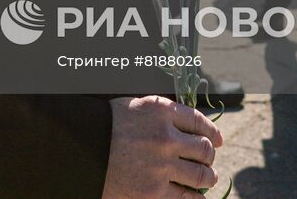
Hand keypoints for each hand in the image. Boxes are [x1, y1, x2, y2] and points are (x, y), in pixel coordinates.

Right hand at [102, 95, 222, 197]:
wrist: (79, 149)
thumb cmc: (105, 126)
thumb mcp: (135, 106)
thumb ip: (161, 114)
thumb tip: (187, 124)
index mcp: (161, 111)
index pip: (199, 122)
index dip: (212, 133)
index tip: (217, 140)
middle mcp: (165, 137)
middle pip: (204, 149)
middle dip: (209, 155)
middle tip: (209, 161)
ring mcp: (161, 165)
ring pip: (201, 174)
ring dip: (208, 176)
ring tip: (208, 178)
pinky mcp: (154, 191)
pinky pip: (187, 197)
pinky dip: (197, 198)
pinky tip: (198, 197)